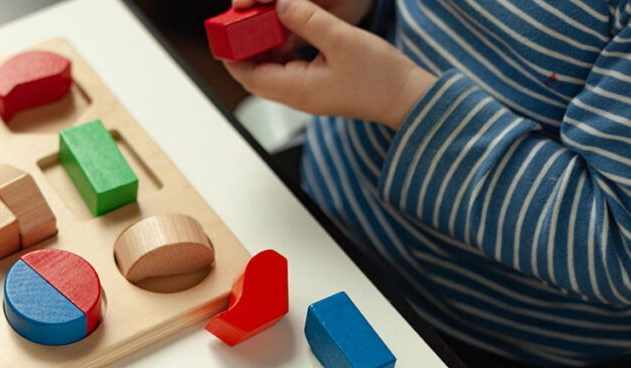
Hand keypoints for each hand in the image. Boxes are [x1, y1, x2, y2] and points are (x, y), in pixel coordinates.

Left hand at [225, 0, 435, 129]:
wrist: (405, 96)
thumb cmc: (379, 77)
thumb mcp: (341, 39)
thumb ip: (308, 20)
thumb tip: (281, 4)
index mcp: (296, 89)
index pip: (248, 76)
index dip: (232, 56)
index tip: (225, 34)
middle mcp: (296, 95)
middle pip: (256, 74)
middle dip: (245, 49)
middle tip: (242, 23)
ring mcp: (306, 93)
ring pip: (272, 70)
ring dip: (264, 47)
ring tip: (263, 22)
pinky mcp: (317, 86)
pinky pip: (289, 68)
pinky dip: (283, 49)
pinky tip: (290, 31)